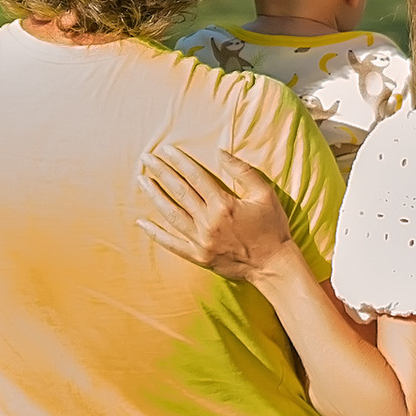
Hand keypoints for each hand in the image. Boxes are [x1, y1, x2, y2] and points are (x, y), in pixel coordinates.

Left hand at [141, 141, 307, 287]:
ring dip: (155, 196)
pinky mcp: (199, 257)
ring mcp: (201, 241)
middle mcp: (209, 222)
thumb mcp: (265, 194)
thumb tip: (220, 153)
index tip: (167, 150)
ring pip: (172, 215)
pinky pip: (172, 244)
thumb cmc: (272, 227)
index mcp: (224, 205)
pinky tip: (141, 223)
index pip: (196, 177)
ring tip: (142, 181)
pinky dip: (156, 234)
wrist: (274, 265)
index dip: (180, 161)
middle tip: (146, 158)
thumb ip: (243, 171)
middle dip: (161, 173)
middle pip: (180, 192)